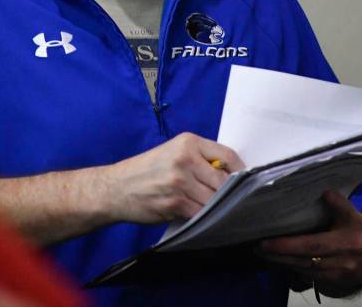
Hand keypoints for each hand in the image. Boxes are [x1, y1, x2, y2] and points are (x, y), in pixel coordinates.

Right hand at [102, 132, 244, 224]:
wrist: (116, 188)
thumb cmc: (146, 171)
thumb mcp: (172, 152)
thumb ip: (199, 158)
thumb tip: (229, 174)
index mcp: (188, 143)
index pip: (227, 155)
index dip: (240, 170)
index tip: (245, 180)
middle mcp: (185, 159)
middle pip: (224, 180)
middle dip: (228, 193)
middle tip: (231, 200)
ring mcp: (180, 182)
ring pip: (214, 199)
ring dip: (217, 208)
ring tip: (214, 209)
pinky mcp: (175, 203)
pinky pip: (201, 213)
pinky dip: (204, 218)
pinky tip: (199, 216)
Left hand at [254, 190, 361, 297]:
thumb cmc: (358, 232)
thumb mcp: (353, 214)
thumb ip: (338, 203)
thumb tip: (325, 192)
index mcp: (348, 242)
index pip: (312, 245)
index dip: (288, 245)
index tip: (267, 242)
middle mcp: (342, 261)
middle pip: (303, 260)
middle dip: (278, 256)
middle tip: (258, 248)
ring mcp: (336, 275)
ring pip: (303, 270)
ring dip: (281, 263)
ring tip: (263, 253)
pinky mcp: (331, 282)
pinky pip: (307, 277)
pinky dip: (291, 269)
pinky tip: (278, 261)